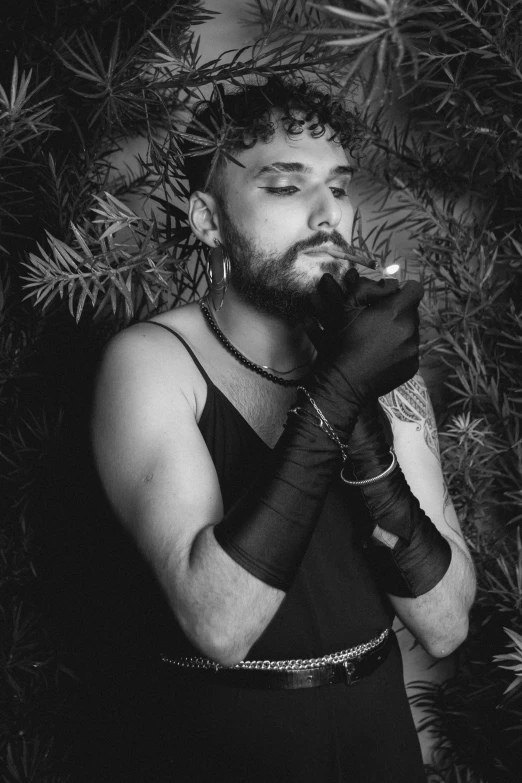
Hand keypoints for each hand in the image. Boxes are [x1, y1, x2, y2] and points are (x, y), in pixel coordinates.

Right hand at [309, 269, 422, 403]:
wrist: (344, 382)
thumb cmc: (342, 342)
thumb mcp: (346, 308)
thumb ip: (368, 288)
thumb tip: (388, 284)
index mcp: (395, 312)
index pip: (415, 289)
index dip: (403, 290)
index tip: (390, 298)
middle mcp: (410, 329)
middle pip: (413, 311)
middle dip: (399, 312)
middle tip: (380, 322)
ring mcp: (413, 350)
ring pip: (412, 331)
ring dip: (399, 331)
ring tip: (380, 341)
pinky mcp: (413, 366)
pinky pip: (411, 351)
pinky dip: (400, 350)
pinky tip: (383, 356)